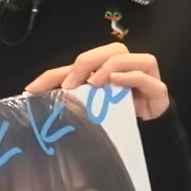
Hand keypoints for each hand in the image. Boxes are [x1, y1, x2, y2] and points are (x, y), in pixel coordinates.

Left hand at [25, 43, 170, 119]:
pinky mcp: (158, 90)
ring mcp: (144, 76)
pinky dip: (130, 75)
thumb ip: (69, 102)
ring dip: (107, 65)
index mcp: (106, 71)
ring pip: (126, 56)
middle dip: (87, 62)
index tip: (32, 90)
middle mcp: (125, 68)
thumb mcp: (89, 111)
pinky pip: (146, 74)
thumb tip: (35, 99)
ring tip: (94, 82)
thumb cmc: (120, 122)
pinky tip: (115, 82)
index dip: (54, 74)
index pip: (77, 66)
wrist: (153, 140)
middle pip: (109, 49)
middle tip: (71, 84)